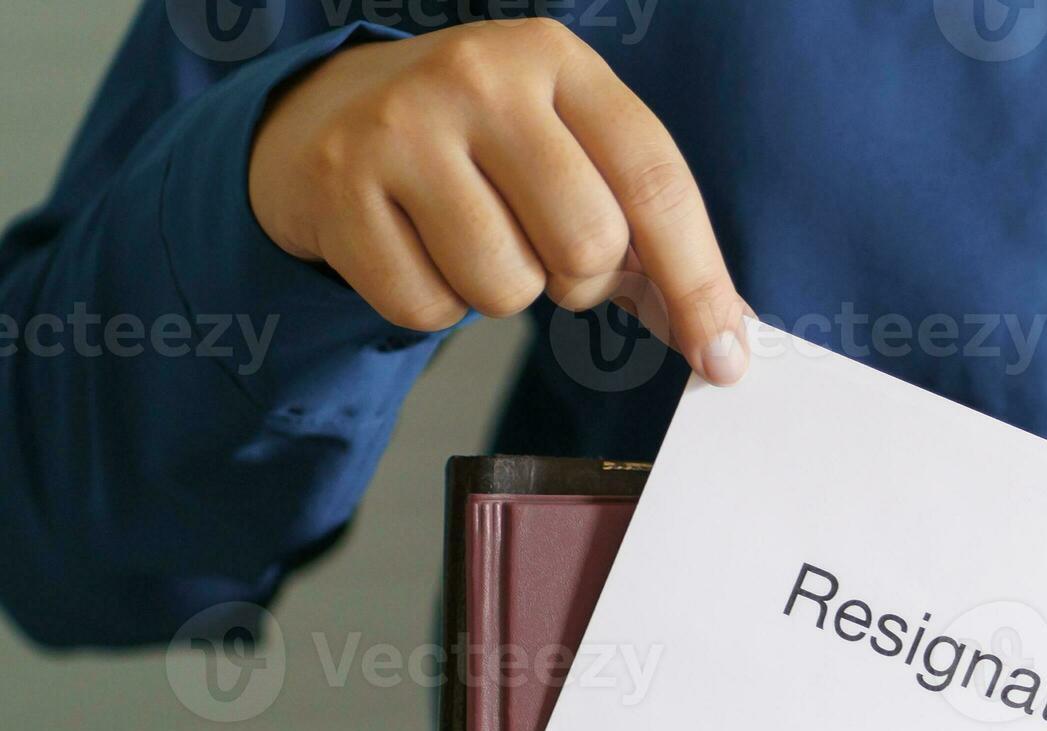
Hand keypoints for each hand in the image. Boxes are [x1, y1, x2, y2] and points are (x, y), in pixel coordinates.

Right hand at [248, 18, 752, 382]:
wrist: (325, 114)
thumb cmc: (475, 139)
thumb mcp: (562, 137)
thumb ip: (640, 218)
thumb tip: (720, 332)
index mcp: (556, 59)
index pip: (655, 180)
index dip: (698, 280)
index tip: (722, 355)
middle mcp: (480, 79)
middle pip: (588, 244)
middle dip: (580, 280)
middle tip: (543, 251)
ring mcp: (401, 129)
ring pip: (508, 288)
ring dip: (503, 291)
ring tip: (472, 237)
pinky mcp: (341, 189)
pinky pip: (427, 309)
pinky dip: (435, 302)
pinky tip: (417, 246)